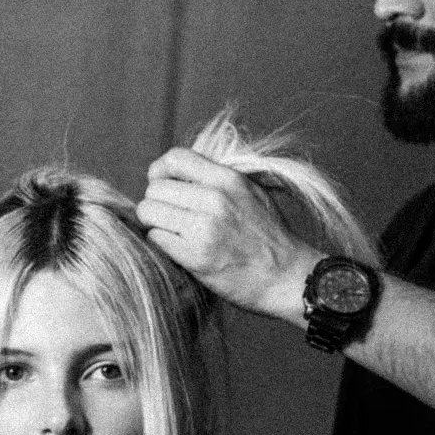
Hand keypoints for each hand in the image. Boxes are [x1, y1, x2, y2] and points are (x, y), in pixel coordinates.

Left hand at [137, 147, 322, 320]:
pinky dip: (161, 242)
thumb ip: (217, 178)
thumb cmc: (268, 235)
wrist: (285, 277)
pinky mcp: (195, 256)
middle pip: (155, 188)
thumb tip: (178, 171)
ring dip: (155, 223)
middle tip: (170, 216)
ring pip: (149, 212)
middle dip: (156, 202)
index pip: (175, 158)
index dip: (160, 171)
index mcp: (229, 179)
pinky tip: (178, 248)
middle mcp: (215, 199)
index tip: (163, 184)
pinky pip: (155, 238)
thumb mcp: (251, 192)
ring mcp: (204, 228)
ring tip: (172, 231)